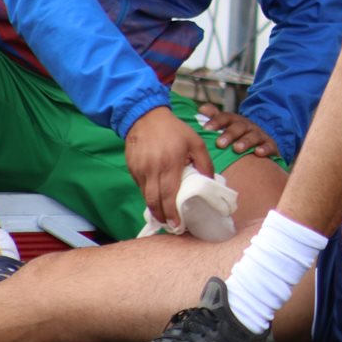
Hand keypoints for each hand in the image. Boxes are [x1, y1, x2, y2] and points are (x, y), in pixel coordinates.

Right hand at [125, 107, 214, 228]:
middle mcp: (152, 169)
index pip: (169, 195)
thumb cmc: (174, 130)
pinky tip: (155, 196)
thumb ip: (204, 162)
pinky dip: (147, 194)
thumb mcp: (195, 141)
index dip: (172, 212)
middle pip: (153, 201)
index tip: (176, 224)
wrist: (145, 116)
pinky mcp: (131, 168)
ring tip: (163, 216)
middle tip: (170, 225)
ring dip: (153, 208)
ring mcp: (139, 169)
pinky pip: (140, 186)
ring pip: (145, 195)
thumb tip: (209, 180)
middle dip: (161, 216)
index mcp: (169, 164)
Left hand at [197, 103, 279, 157]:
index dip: (216, 122)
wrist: (263, 141)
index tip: (206, 128)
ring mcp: (259, 135)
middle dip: (229, 134)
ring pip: (253, 136)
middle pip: (239, 127)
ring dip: (245, 142)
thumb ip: (215, 117)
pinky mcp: (270, 145)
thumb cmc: (240, 134)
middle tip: (219, 144)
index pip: (225, 117)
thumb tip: (201, 109)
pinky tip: (259, 153)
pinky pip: (269, 146)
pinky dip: (265, 149)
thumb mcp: (228, 125)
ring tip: (237, 149)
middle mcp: (248, 126)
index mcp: (235, 121)